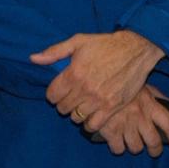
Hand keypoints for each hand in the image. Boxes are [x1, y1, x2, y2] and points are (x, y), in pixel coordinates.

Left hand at [30, 29, 164, 130]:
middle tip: (71, 97)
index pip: (51, 95)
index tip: (59, 91)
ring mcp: (98, 100)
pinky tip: (90, 115)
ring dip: (76, 113)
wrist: (135, 50)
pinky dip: (88, 124)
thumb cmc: (105, 44)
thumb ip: (54, 52)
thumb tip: (33, 58)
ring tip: (81, 105)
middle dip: (63, 103)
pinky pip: (93, 125)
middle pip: (62, 108)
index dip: (53, 94)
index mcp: (73, 73)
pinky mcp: (112, 107)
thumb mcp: (78, 41)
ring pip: (76, 118)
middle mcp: (84, 88)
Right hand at [90, 85, 168, 156]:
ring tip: (132, 142)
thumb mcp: (141, 84)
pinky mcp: (110, 131)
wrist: (96, 81)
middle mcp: (140, 117)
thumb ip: (156, 95)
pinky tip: (116, 141)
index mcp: (150, 104)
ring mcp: (125, 125)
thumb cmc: (121, 81)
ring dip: (135, 147)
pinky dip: (118, 147)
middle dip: (155, 150)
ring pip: (136, 148)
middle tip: (153, 150)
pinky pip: (118, 149)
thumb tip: (168, 103)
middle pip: (154, 142)